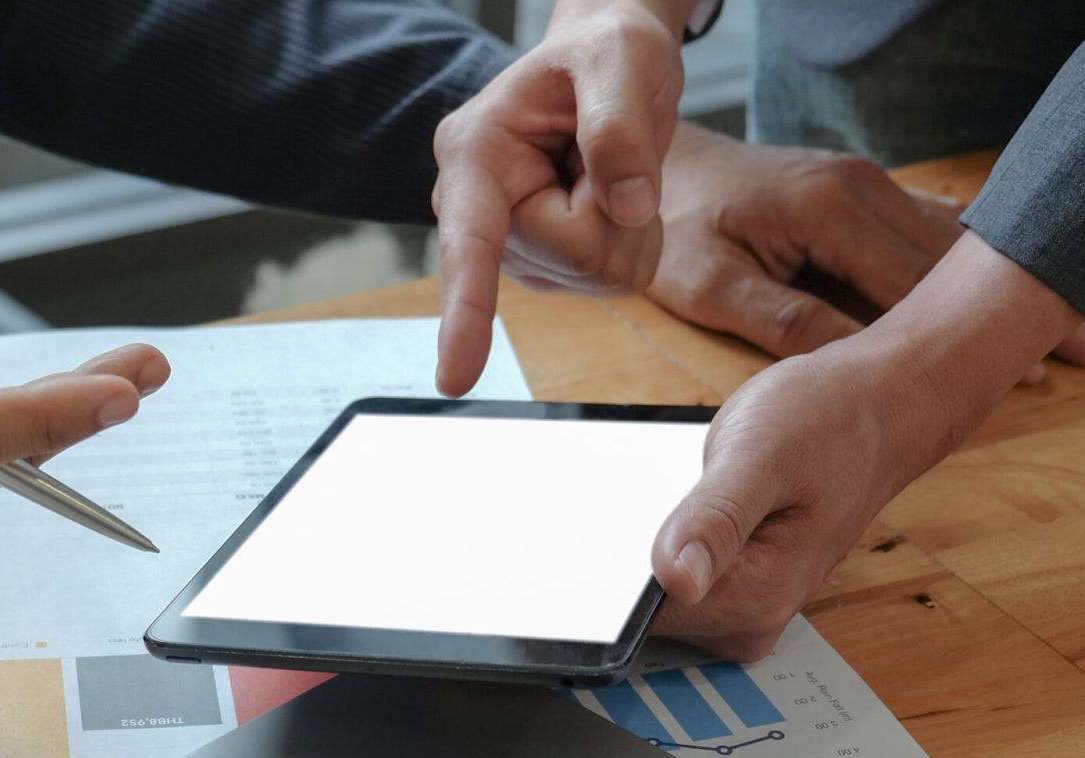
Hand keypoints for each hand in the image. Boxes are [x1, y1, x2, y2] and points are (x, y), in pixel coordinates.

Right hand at [432, 0, 693, 393]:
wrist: (607, 62)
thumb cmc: (604, 51)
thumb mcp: (622, 59)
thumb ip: (620, 125)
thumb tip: (626, 206)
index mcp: (475, 153)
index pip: (470, 244)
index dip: (465, 310)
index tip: (454, 380)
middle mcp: (477, 207)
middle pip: (574, 256)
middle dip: (614, 210)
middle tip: (609, 151)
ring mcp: (511, 245)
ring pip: (597, 274)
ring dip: (626, 223)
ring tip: (605, 167)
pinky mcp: (543, 266)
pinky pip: (611, 280)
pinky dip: (630, 238)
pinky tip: (605, 195)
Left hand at [648, 125, 1084, 373]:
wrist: (657, 167)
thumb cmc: (675, 225)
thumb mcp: (708, 284)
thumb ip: (778, 319)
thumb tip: (845, 363)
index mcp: (827, 210)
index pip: (918, 282)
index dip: (973, 333)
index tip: (1027, 372)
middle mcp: (860, 189)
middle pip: (956, 260)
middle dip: (1016, 306)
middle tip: (1082, 349)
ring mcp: (865, 186)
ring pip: (952, 243)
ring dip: (1002, 287)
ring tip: (1063, 330)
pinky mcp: (860, 194)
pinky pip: (927, 230)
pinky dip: (968, 266)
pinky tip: (1003, 295)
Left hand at [650, 231, 1084, 657]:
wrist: (881, 404)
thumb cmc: (829, 420)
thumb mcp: (761, 455)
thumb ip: (715, 519)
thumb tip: (674, 579)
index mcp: (755, 599)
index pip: (642, 619)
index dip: (607, 579)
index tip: (597, 533)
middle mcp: (752, 618)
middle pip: (644, 611)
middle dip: (625, 558)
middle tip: (652, 491)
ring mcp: (747, 604)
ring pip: (656, 592)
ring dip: (644, 544)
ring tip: (670, 488)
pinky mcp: (741, 584)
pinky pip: (675, 574)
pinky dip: (664, 536)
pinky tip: (677, 496)